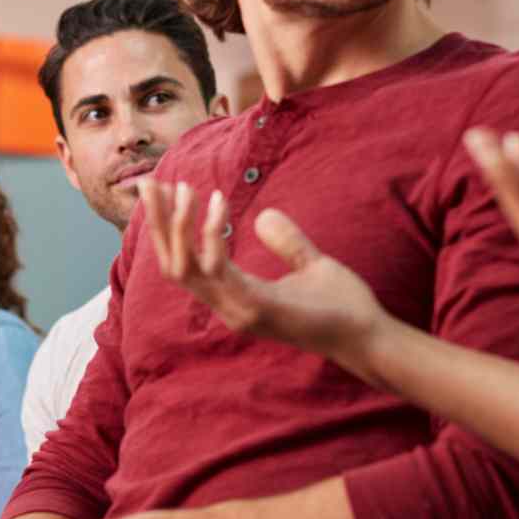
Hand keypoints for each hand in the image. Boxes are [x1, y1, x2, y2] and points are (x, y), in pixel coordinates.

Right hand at [138, 179, 389, 378]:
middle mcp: (229, 307)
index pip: (185, 264)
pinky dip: (212, 235)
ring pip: (184, 268)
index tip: (166, 191)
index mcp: (236, 297)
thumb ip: (287, 242)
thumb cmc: (341, 305)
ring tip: (184, 187)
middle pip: (173, 265)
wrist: (367, 335)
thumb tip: (264, 216)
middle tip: (150, 183)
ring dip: (178, 225)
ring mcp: (238, 311)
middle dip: (158, 223)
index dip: (169, 230)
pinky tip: (218, 202)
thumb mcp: (309, 263)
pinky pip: (218, 269)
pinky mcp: (255, 309)